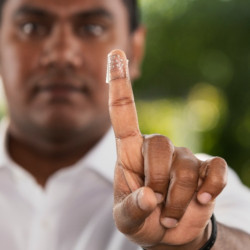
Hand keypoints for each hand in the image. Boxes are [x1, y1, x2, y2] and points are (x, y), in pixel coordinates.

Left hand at [107, 49, 226, 248]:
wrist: (168, 232)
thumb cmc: (142, 219)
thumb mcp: (127, 220)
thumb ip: (131, 210)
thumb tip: (149, 198)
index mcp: (129, 154)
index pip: (123, 113)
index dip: (119, 83)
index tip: (114, 54)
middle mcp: (156, 148)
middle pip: (160, 145)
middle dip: (158, 180)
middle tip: (157, 206)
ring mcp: (182, 157)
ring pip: (186, 166)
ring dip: (179, 200)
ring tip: (171, 216)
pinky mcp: (205, 168)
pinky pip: (214, 168)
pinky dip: (211, 188)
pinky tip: (203, 200)